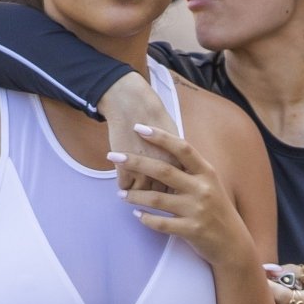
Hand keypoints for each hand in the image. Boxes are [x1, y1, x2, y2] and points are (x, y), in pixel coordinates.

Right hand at [98, 73, 178, 191]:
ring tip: (133, 194)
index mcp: (179, 163)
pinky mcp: (125, 170)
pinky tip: (124, 182)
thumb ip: (177, 157)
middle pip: (160, 195)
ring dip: (136, 196)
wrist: (132, 104)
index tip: (167, 195)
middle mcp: (164, 170)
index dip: (172, 193)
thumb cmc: (154, 116)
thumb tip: (178, 171)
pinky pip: (124, 187)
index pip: (178, 189)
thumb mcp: (175, 138)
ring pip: (140, 195)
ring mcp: (144, 172)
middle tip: (149, 198)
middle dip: (155, 199)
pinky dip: (124, 187)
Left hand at [110, 124, 253, 267]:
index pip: (182, 148)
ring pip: (158, 199)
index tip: (139, 128)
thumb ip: (191, 170)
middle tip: (114, 156)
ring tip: (120, 193)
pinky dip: (146, 219)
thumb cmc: (217, 211)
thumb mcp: (210, 185)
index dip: (160, 137)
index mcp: (207, 173)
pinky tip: (136, 214)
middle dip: (135, 161)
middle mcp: (203, 189)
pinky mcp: (191, 230)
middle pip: (164, 170)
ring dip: (135, 195)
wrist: (233, 244)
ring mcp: (197, 210)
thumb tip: (167, 149)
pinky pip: (161, 223)